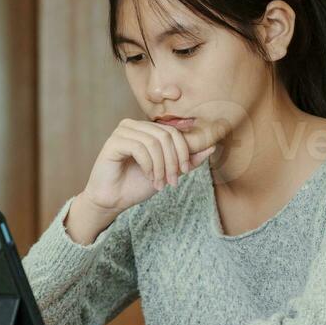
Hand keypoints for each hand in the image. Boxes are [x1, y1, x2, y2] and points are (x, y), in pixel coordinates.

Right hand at [80, 118, 217, 220]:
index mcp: (146, 128)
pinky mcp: (113, 141)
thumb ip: (187, 159)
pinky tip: (148, 177)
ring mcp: (122, 131)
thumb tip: (212, 146)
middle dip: (173, 161)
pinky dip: (149, 165)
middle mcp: (134, 125)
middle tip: (172, 181)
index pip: (173, 132)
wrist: (113, 199)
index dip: (183, 151)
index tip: (183, 172)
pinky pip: (140, 148)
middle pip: (166, 135)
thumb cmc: (137, 184)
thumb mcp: (168, 171)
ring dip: (161, 166)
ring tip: (159, 182)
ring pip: (154, 142)